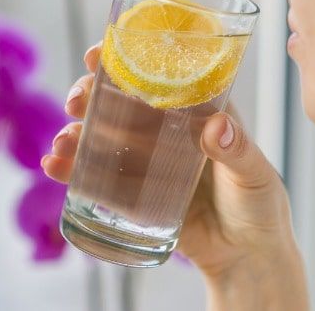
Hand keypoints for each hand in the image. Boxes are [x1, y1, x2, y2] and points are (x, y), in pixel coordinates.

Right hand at [43, 42, 308, 309]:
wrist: (248, 259)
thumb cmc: (260, 207)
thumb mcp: (254, 175)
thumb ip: (238, 152)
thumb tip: (217, 127)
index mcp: (197, 112)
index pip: (158, 77)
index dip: (126, 61)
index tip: (99, 55)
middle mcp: (166, 131)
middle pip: (121, 102)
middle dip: (92, 96)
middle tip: (77, 101)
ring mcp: (146, 162)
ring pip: (103, 138)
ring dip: (76, 133)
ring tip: (62, 142)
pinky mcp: (133, 196)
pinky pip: (99, 179)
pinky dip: (73, 170)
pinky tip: (54, 166)